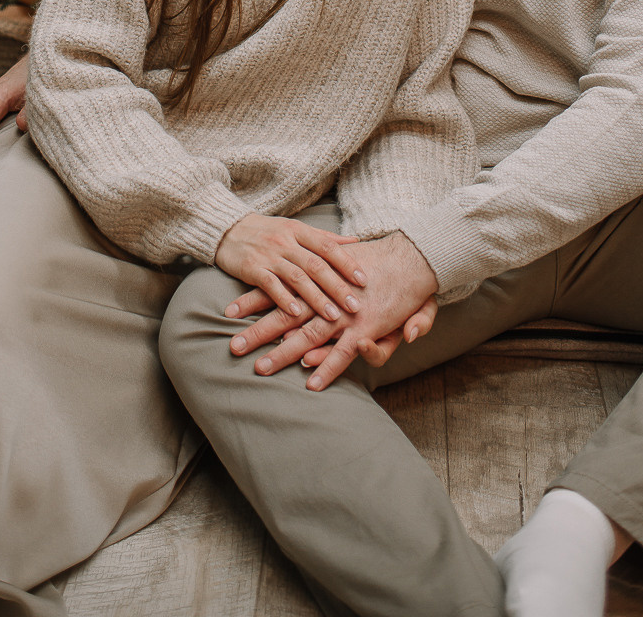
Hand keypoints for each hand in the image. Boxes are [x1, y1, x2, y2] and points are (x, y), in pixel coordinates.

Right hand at [215, 213, 367, 324]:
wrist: (228, 229)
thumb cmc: (267, 231)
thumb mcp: (295, 229)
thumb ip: (324, 238)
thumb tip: (355, 241)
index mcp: (299, 231)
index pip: (328, 246)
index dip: (347, 263)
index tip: (364, 280)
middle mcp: (286, 241)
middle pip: (316, 265)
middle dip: (337, 287)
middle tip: (355, 306)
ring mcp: (269, 255)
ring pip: (297, 277)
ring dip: (316, 298)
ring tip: (333, 316)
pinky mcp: (252, 268)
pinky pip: (271, 285)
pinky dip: (284, 299)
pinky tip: (296, 314)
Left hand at [230, 231, 437, 389]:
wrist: (411, 259)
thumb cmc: (379, 262)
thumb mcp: (351, 260)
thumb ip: (330, 267)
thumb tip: (314, 278)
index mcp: (317, 279)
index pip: (279, 289)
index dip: (255, 300)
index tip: (231, 310)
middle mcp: (325, 298)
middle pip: (285, 317)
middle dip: (258, 333)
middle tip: (233, 347)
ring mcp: (344, 315)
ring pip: (307, 336)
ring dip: (282, 352)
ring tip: (260, 368)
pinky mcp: (364, 328)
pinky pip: (342, 353)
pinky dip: (327, 367)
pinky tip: (310, 382)